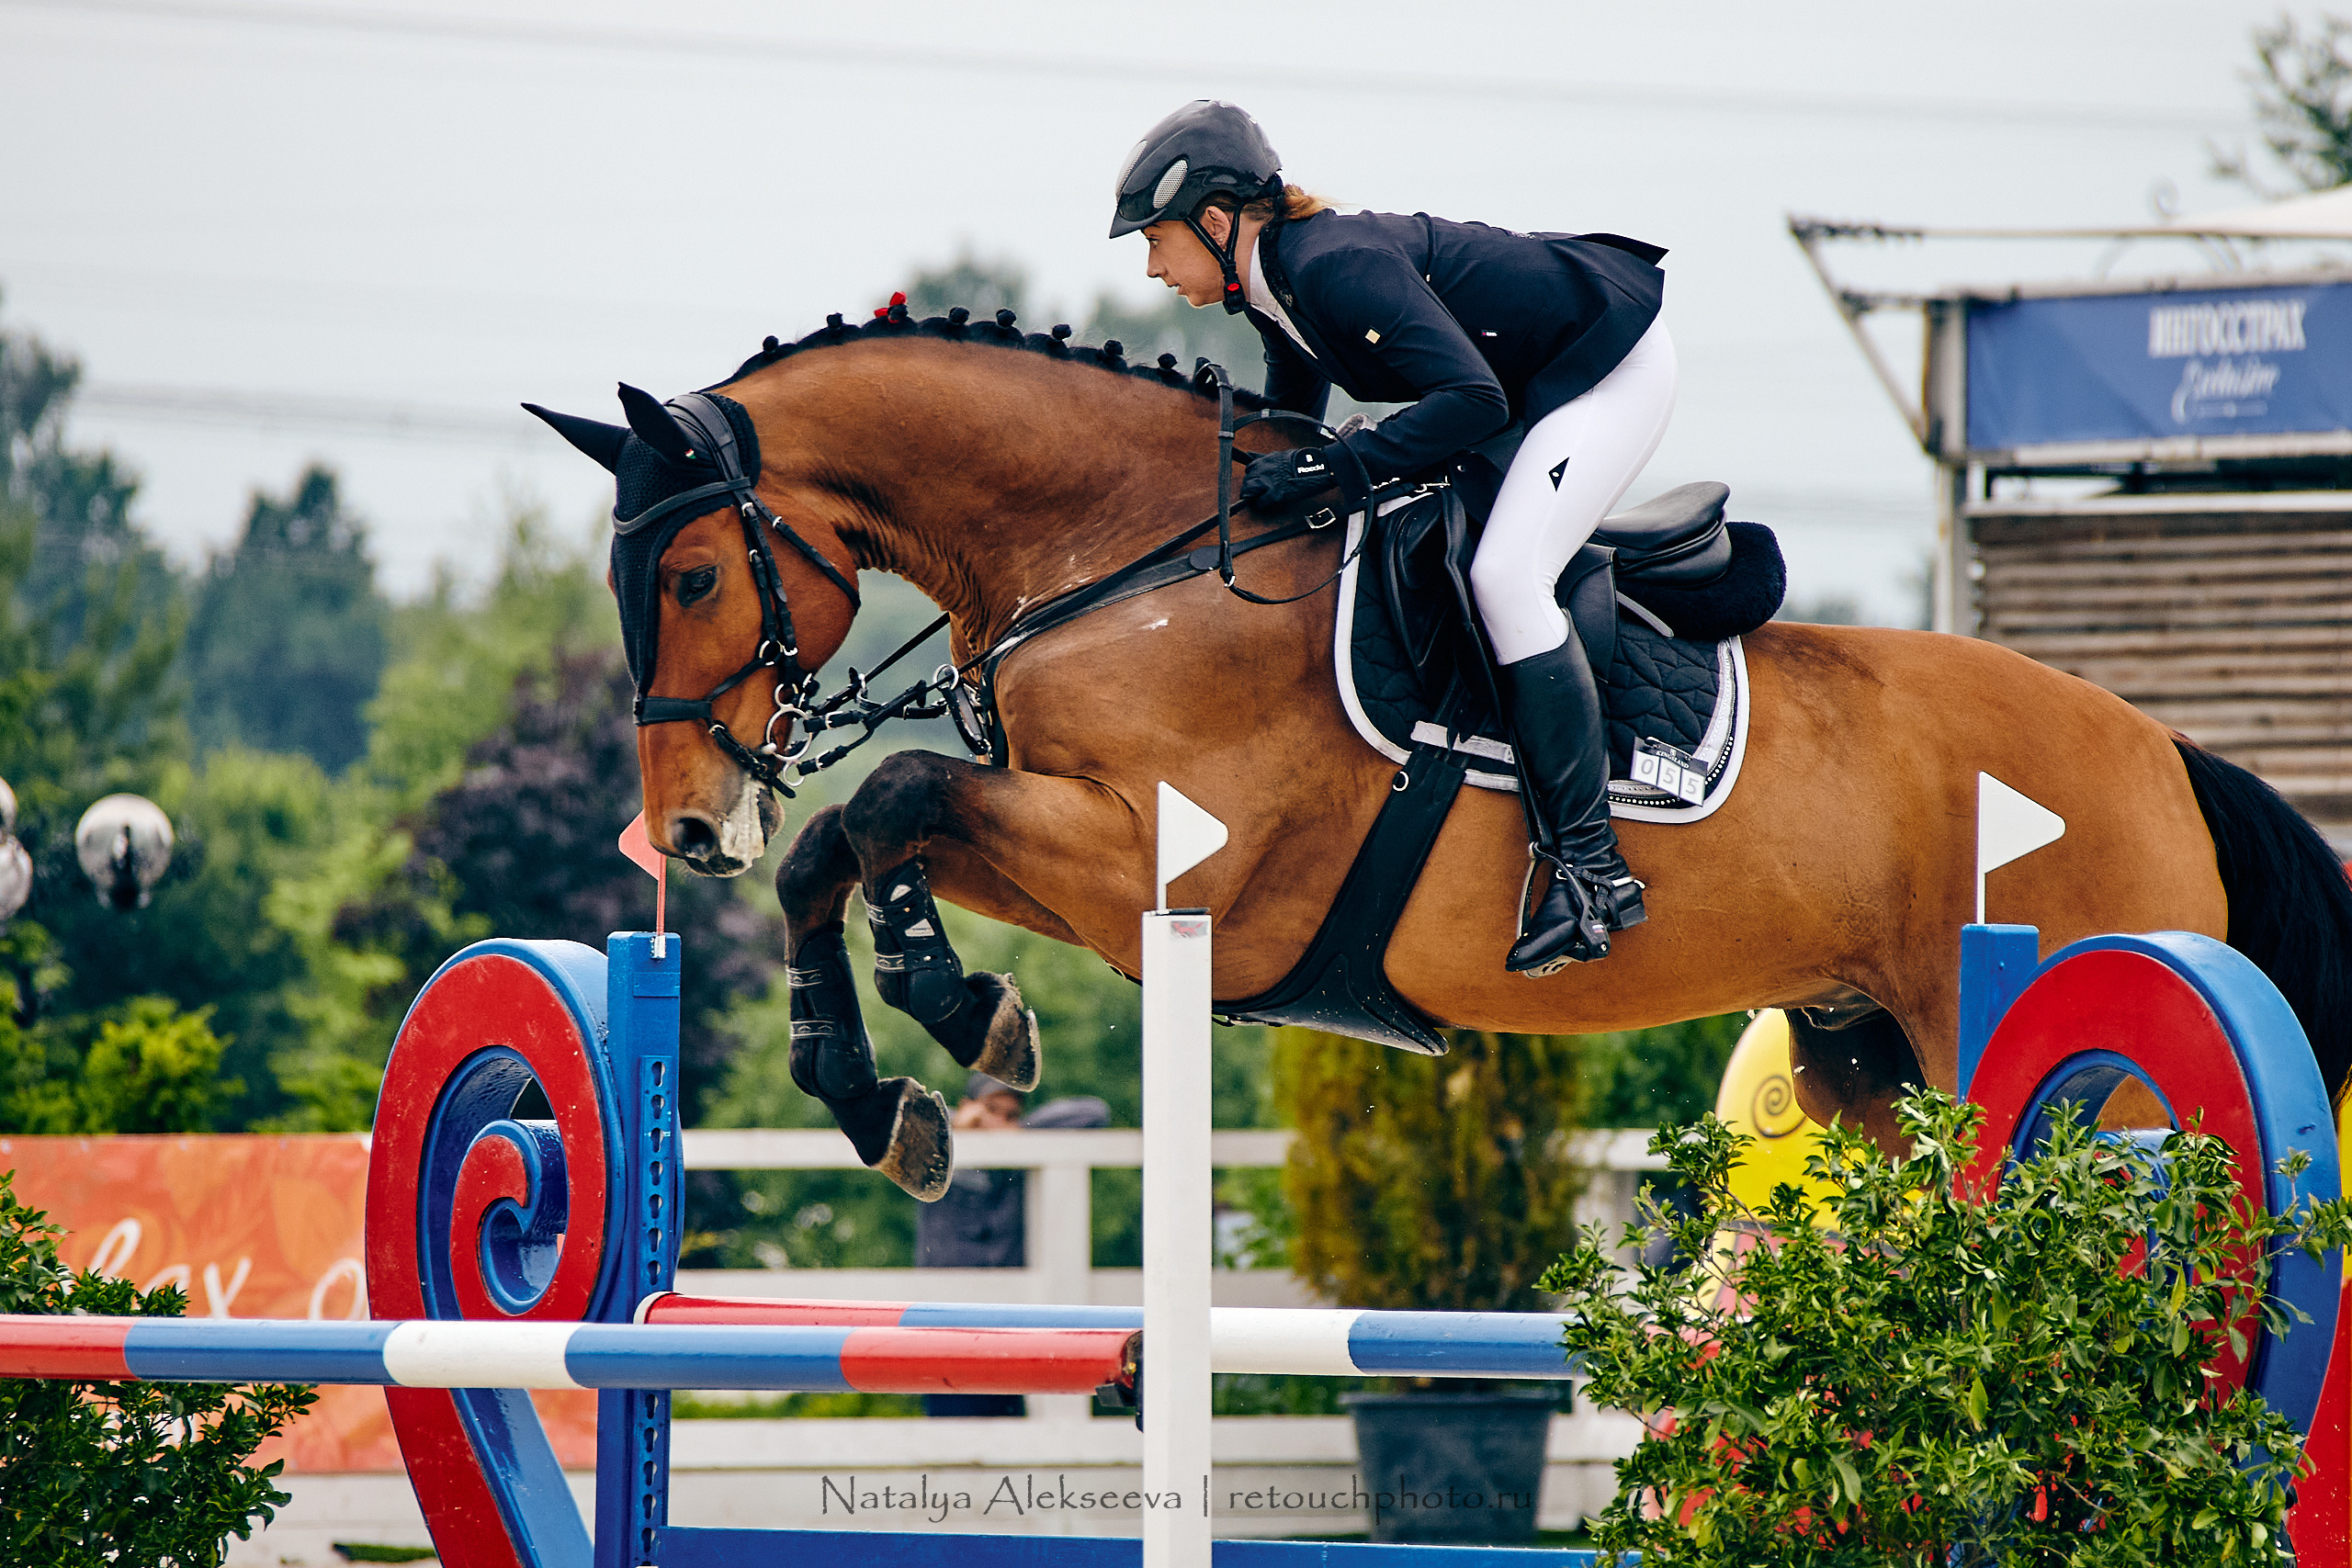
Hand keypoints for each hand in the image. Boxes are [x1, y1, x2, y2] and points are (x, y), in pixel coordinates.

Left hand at [1241, 446, 1361, 513]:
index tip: (1254, 481)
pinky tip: (1263, 505)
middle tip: (1252, 492)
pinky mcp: (1276, 494)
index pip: (1249, 468)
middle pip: (1247, 479)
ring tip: (1255, 499)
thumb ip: (1266, 457)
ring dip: (1251, 496)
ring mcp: (1270, 482)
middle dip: (1249, 487)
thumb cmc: (1306, 462)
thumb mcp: (1283, 454)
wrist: (1319, 467)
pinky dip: (1260, 505)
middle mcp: (1266, 469)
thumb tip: (1250, 454)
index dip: (1251, 476)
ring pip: (1249, 490)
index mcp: (1268, 459)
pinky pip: (1260, 502)